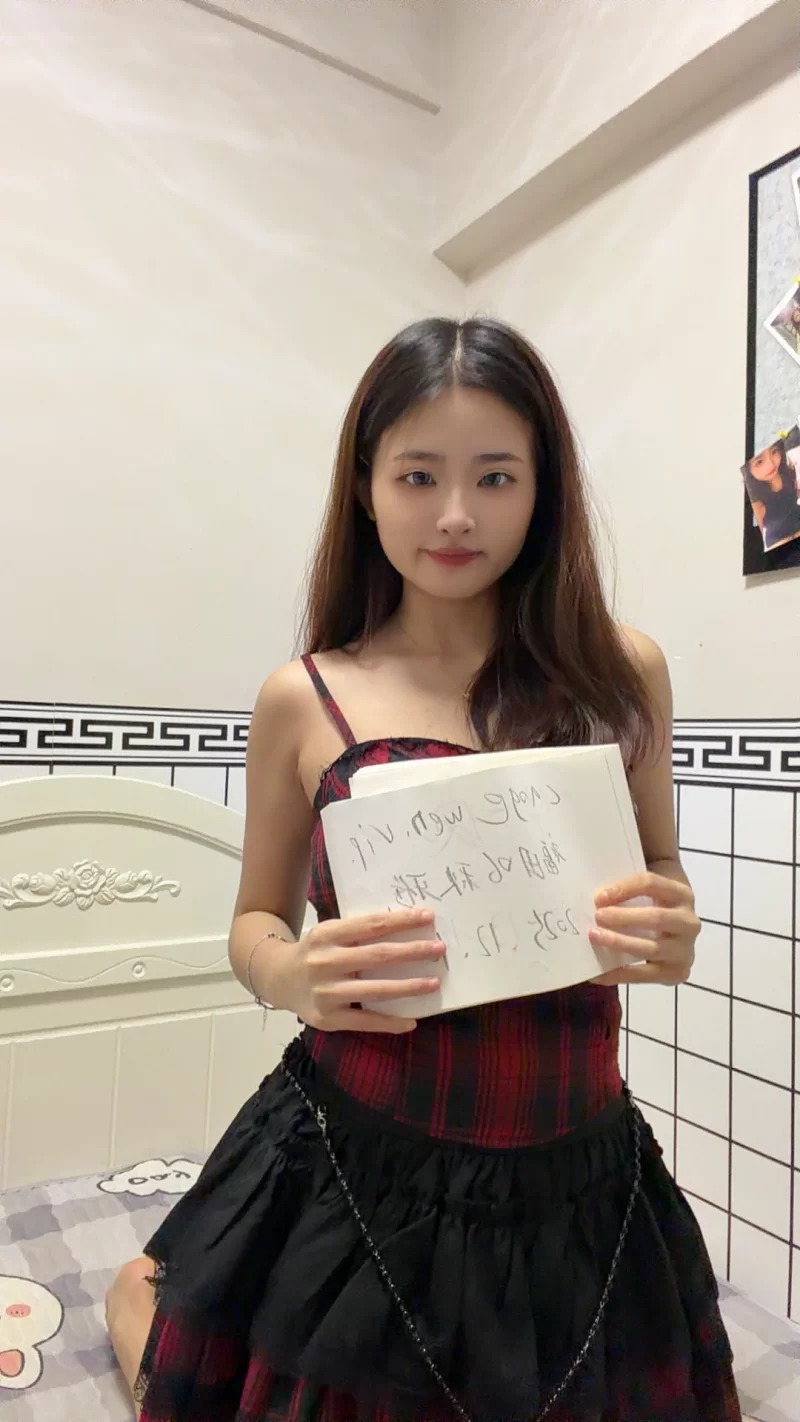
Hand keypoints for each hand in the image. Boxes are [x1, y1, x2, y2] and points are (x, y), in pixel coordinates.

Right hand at [283, 908, 443, 1032]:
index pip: (372, 925)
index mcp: (327, 934)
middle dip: (413, 952)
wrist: (278, 979)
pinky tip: (412, 1021)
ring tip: (433, 984)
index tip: (428, 917)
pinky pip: (365, 1021)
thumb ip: (358, 932)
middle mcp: (325, 962)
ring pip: (376, 990)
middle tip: (440, 949)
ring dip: (409, 987)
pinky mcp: (327, 1018)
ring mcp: (325, 992)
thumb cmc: (315, 952)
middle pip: (378, 956)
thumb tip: (406, 927)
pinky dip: (390, 1022)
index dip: (402, 921)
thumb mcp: (329, 934)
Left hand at [588, 871, 698, 985]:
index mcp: (682, 894)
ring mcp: (685, 950)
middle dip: (624, 917)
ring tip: (595, 937)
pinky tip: (597, 973)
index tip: (599, 897)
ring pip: (651, 948)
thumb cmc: (656, 908)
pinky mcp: (677, 973)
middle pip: (656, 918)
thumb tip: (598, 891)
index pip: (651, 884)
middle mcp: (689, 922)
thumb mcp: (651, 892)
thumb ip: (629, 887)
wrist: (679, 938)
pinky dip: (618, 974)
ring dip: (620, 943)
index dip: (624, 889)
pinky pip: (644, 976)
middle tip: (597, 916)